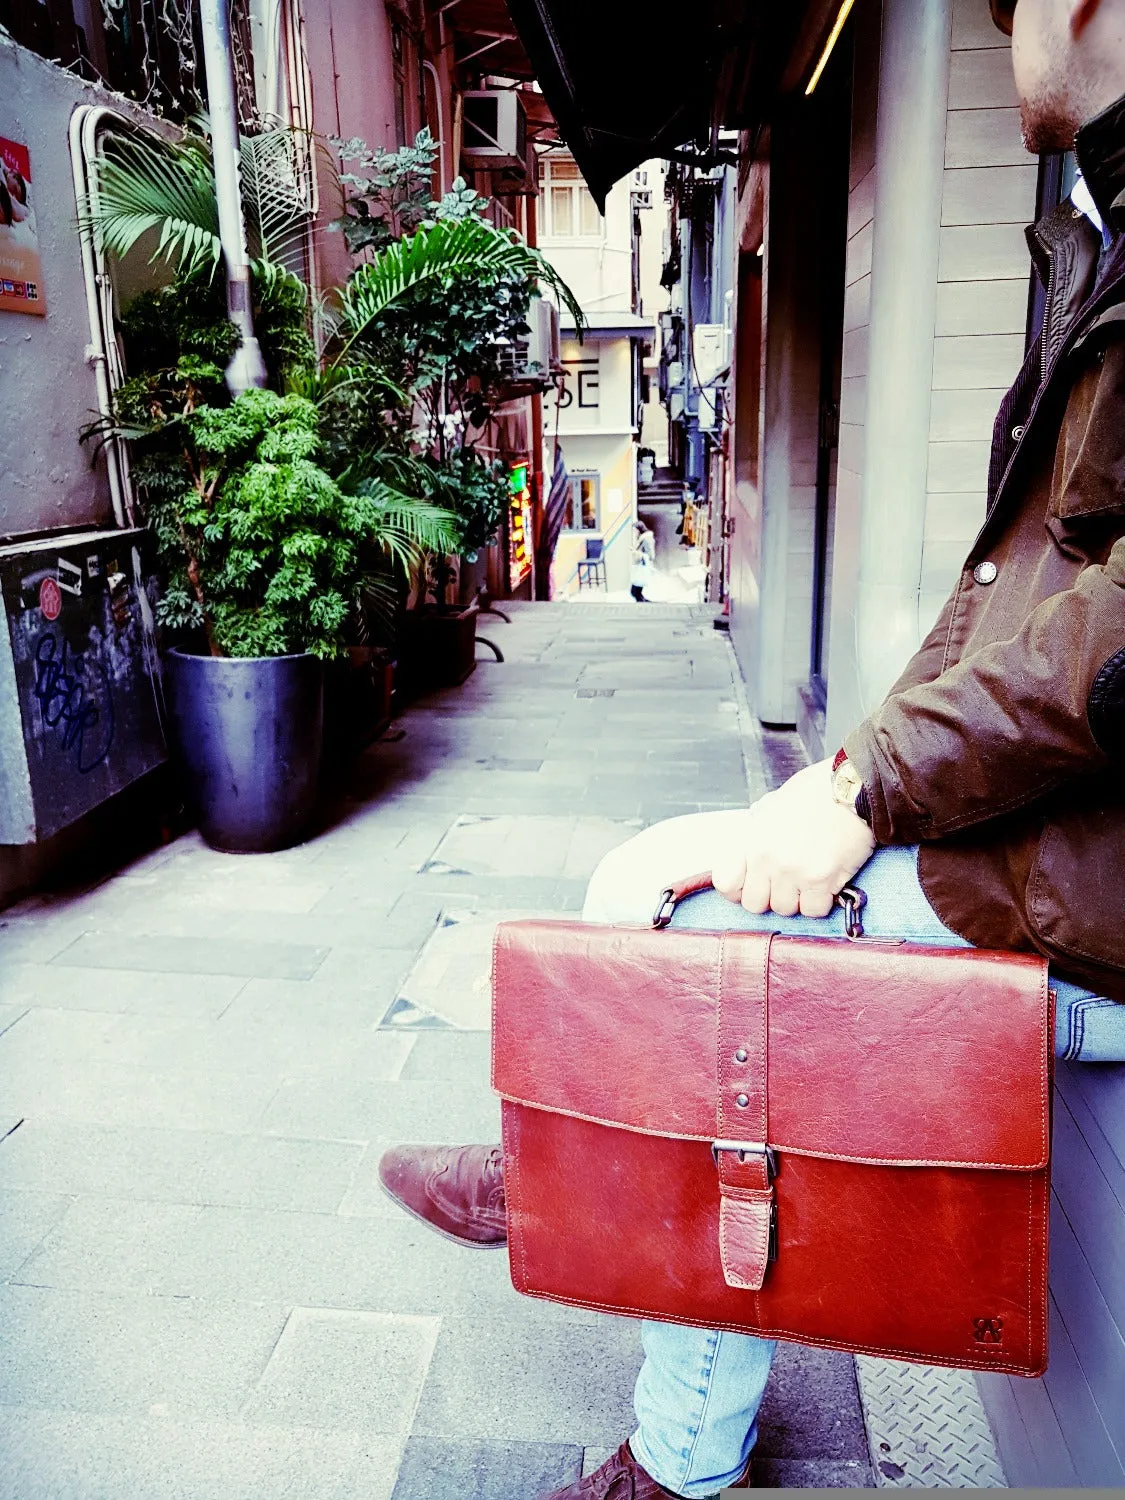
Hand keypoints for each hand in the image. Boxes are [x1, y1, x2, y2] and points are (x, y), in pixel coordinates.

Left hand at [710, 759, 875, 917]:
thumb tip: (749, 857)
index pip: (726, 884)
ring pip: (785, 909)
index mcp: (752, 839)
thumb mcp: (771, 807)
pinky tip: (826, 884)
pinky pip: (813, 910)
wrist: (850, 788)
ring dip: (796, 899)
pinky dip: (820, 902)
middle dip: (769, 897)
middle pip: (755, 904)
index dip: (739, 890)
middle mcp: (768, 858)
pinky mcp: (822, 880)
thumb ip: (756, 835)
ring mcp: (794, 871)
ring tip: (808, 879)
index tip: (753, 886)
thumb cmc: (814, 793)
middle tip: (785, 884)